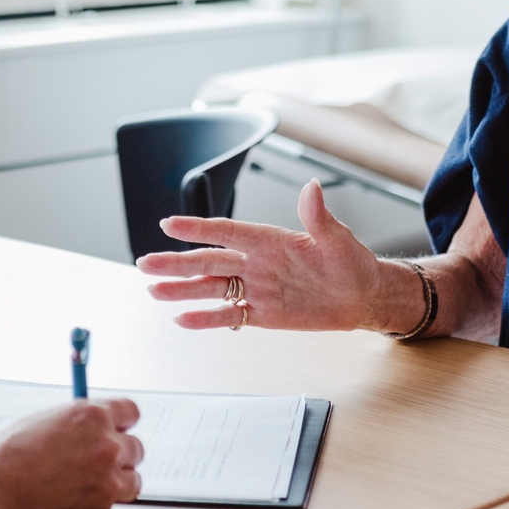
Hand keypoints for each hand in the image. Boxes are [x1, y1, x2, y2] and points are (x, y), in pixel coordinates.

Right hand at [0, 399, 143, 508]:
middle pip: (136, 449)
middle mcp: (107, 447)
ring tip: (83, 488)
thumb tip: (87, 429)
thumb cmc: (1, 459)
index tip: (115, 431)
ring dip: (114, 484)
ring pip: (132, 482)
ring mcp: (107, 484)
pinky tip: (67, 507)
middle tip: (94, 465)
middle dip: (118, 456)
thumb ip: (74, 425)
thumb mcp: (41, 423)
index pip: (131, 412)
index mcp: (91, 417)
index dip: (121, 424)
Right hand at [136, 180, 416, 332]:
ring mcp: (257, 288)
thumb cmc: (353, 263)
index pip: (227, 232)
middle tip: (146, 262)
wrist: (363, 297)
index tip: (169, 224)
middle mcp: (257, 262)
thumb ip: (319, 217)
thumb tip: (312, 188)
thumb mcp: (339, 239)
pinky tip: (183, 320)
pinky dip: (206, 319)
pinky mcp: (263, 314)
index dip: (198, 228)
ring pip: (212, 289)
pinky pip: (230, 316)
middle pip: (209, 261)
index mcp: (270, 240)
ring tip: (154, 290)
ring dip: (182, 290)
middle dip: (176, 262)